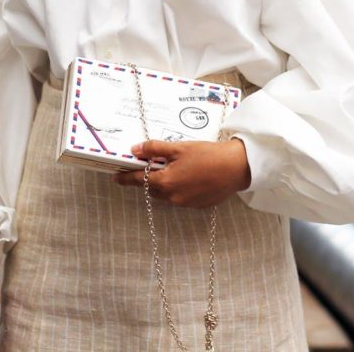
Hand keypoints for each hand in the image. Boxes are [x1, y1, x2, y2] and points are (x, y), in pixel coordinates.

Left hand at [115, 137, 251, 208]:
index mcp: (166, 182)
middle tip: (145, 166)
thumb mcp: (178, 148)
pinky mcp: (199, 205)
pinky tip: (186, 175)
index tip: (116, 177)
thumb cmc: (208, 155)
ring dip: (163, 183)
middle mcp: (174, 197)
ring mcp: (187, 203)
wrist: (238, 167)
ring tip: (168, 168)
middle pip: (152, 188)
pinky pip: (180, 197)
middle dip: (147, 178)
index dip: (126, 178)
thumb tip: (135, 150)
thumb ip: (154, 149)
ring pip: (166, 194)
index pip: (139, 181)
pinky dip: (177, 187)